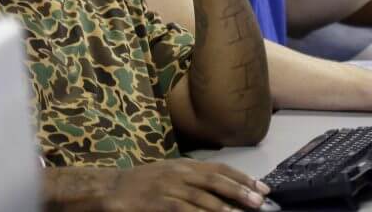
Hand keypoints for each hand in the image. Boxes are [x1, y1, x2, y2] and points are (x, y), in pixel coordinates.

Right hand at [46, 160, 270, 211]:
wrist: (110, 188)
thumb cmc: (143, 183)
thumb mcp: (170, 174)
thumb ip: (194, 179)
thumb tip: (223, 189)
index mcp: (185, 164)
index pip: (220, 168)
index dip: (242, 178)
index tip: (262, 188)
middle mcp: (180, 172)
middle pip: (216, 180)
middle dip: (240, 191)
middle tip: (258, 201)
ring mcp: (169, 187)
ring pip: (202, 197)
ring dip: (223, 207)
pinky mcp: (157, 202)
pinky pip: (183, 210)